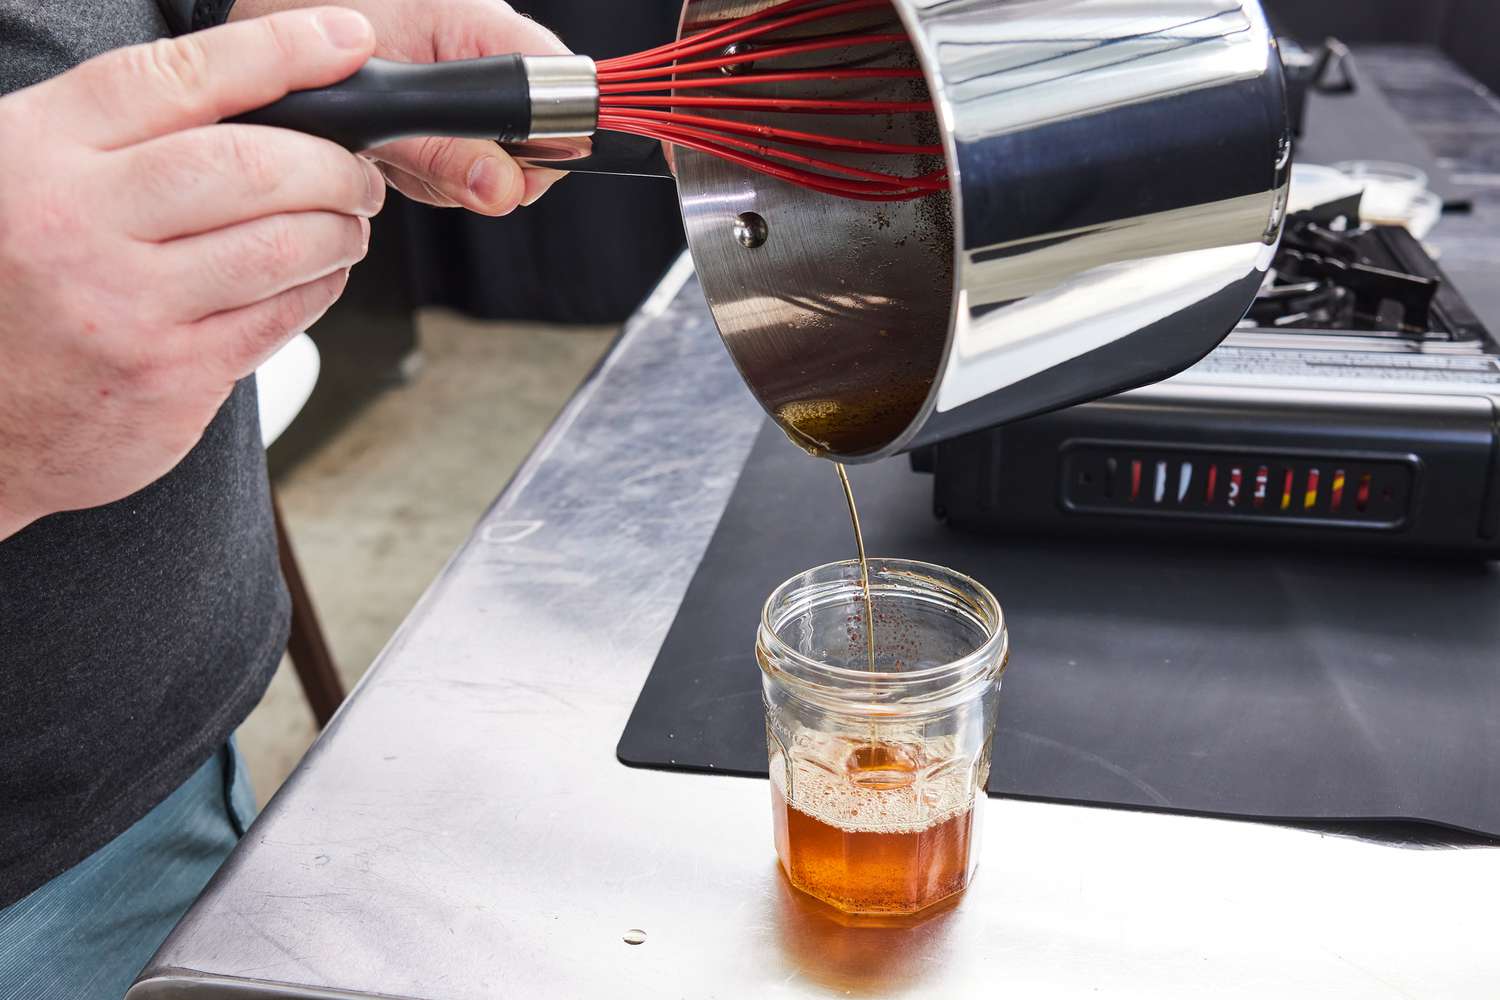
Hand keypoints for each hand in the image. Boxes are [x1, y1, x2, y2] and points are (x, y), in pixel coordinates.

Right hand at [0, 8, 384, 539]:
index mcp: (38, 151)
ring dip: (339, 230)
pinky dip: (318, 288)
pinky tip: (318, 276)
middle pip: (251, 165)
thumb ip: (115, 137)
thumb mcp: (24, 179)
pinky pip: (278, 317)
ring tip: (347, 224)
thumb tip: (258, 98)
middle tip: (357, 174)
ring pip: (280, 245)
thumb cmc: (9, 287)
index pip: (181, 77)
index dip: (280, 51)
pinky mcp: (170, 376)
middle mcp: (77, 223)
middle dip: (332, 164)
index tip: (343, 38)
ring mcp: (127, 306)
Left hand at [234, 0, 570, 214]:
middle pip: (531, 138)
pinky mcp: (440, 105)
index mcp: (479, 24)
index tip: (501, 174)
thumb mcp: (370, 101)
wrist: (251, 15)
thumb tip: (504, 189)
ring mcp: (462, 79)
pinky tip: (392, 149)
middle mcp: (481, 48)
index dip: (543, 144)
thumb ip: (441, 149)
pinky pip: (459, 161)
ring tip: (393, 144)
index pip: (557, 92)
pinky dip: (425, 169)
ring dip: (444, 172)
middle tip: (421, 157)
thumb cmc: (296, 17)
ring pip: (495, 160)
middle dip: (480, 169)